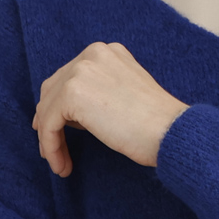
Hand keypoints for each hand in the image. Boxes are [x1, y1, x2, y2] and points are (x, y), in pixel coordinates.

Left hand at [32, 42, 188, 175]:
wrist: (170, 131)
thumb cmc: (156, 124)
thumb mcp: (125, 94)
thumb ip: (98, 93)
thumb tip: (69, 114)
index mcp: (106, 52)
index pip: (69, 77)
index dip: (60, 106)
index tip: (60, 131)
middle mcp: (91, 54)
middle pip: (53, 89)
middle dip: (49, 120)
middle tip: (52, 148)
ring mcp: (80, 71)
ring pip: (47, 108)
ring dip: (49, 138)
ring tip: (59, 163)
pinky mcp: (72, 93)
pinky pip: (49, 124)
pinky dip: (51, 146)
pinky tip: (62, 165)